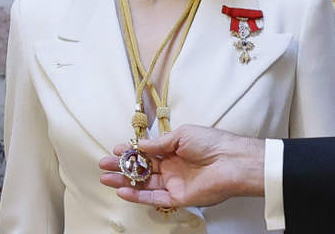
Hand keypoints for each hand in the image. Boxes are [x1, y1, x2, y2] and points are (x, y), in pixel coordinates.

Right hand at [98, 125, 265, 207]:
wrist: (231, 161)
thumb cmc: (211, 143)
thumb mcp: (182, 134)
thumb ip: (159, 143)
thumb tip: (139, 145)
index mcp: (175, 150)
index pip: (148, 153)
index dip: (131, 151)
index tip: (116, 148)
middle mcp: (173, 167)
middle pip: (142, 169)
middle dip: (122, 166)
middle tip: (103, 163)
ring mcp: (174, 183)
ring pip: (144, 185)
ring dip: (124, 181)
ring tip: (105, 177)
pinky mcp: (178, 198)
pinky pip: (154, 198)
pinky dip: (137, 195)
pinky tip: (122, 190)